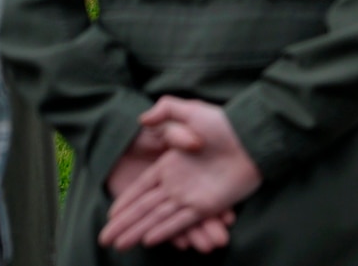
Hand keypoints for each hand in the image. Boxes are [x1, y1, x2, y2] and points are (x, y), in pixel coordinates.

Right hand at [99, 97, 261, 251]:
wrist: (252, 135)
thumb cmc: (223, 122)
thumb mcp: (192, 110)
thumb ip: (167, 109)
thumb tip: (142, 119)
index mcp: (170, 165)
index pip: (141, 188)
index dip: (125, 202)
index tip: (109, 216)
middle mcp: (178, 183)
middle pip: (145, 208)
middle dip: (125, 224)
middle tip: (105, 241)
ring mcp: (192, 195)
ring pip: (159, 217)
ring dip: (139, 232)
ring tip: (120, 247)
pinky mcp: (208, 204)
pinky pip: (182, 220)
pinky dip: (167, 231)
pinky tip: (149, 241)